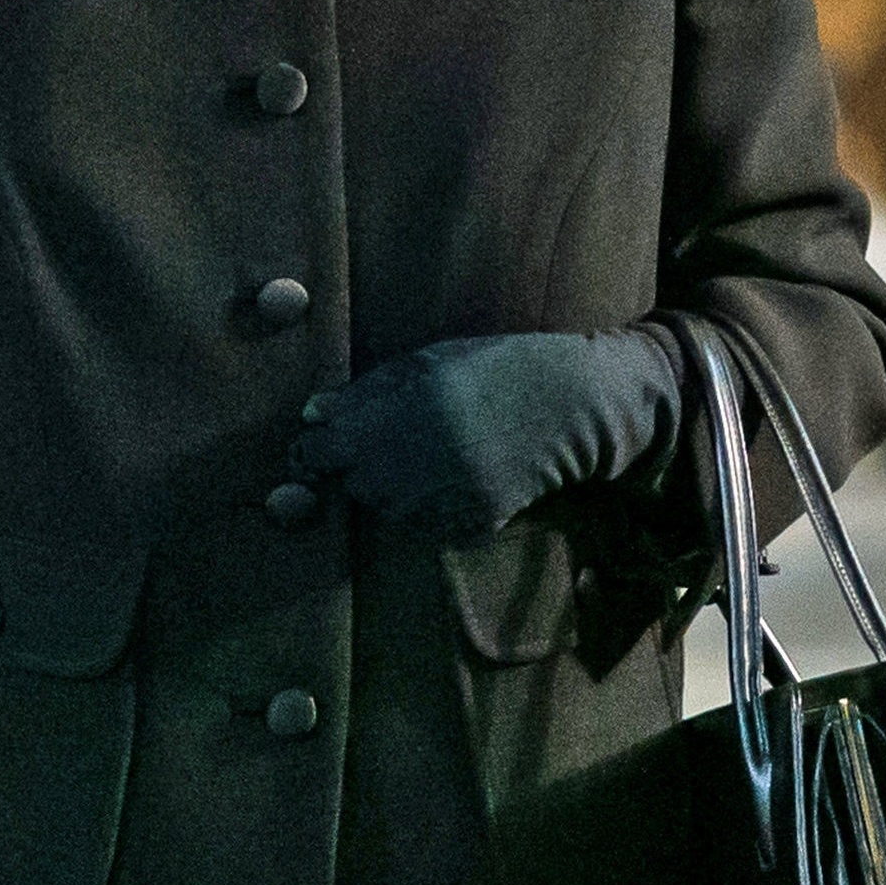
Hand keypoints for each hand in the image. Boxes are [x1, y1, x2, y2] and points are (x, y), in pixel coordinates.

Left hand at [288, 325, 682, 543]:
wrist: (575, 403)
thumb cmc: (500, 368)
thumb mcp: (432, 360)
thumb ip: (369, 389)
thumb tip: (310, 413)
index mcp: (406, 408)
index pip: (325, 450)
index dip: (315, 449)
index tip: (318, 444)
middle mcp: (423, 456)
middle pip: (353, 483)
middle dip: (356, 466)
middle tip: (383, 445)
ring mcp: (450, 493)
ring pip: (386, 509)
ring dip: (390, 489)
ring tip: (424, 456)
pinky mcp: (475, 519)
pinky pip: (426, 524)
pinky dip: (427, 507)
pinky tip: (454, 475)